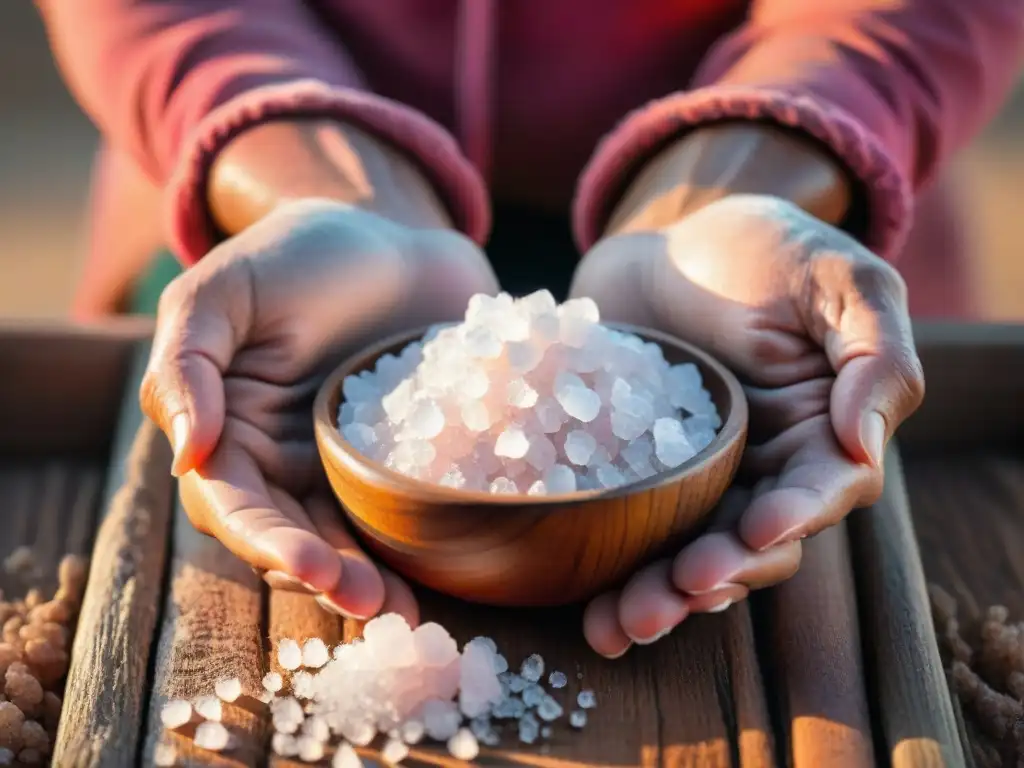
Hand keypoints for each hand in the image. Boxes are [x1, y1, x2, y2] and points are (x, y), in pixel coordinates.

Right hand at [141, 199, 497, 622]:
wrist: (389, 234)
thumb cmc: (295, 254)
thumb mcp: (224, 290)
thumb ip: (189, 362)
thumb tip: (186, 452)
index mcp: (227, 432)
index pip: (232, 504)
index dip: (266, 541)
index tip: (312, 565)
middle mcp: (284, 462)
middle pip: (293, 538)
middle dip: (329, 577)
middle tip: (373, 604)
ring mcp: (349, 466)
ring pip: (350, 539)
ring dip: (374, 581)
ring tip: (410, 615)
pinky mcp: (407, 459)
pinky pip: (409, 512)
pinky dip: (423, 548)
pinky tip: (451, 574)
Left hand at [571, 194, 924, 656]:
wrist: (668, 239)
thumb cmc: (765, 245)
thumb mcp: (837, 276)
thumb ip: (873, 352)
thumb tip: (862, 445)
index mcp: (822, 433)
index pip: (821, 491)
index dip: (796, 517)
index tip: (756, 528)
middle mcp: (763, 469)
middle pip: (750, 544)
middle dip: (716, 576)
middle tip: (672, 594)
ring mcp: (696, 475)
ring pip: (689, 550)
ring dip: (660, 594)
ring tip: (618, 622)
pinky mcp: (637, 471)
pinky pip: (630, 525)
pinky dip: (610, 565)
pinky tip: (583, 601)